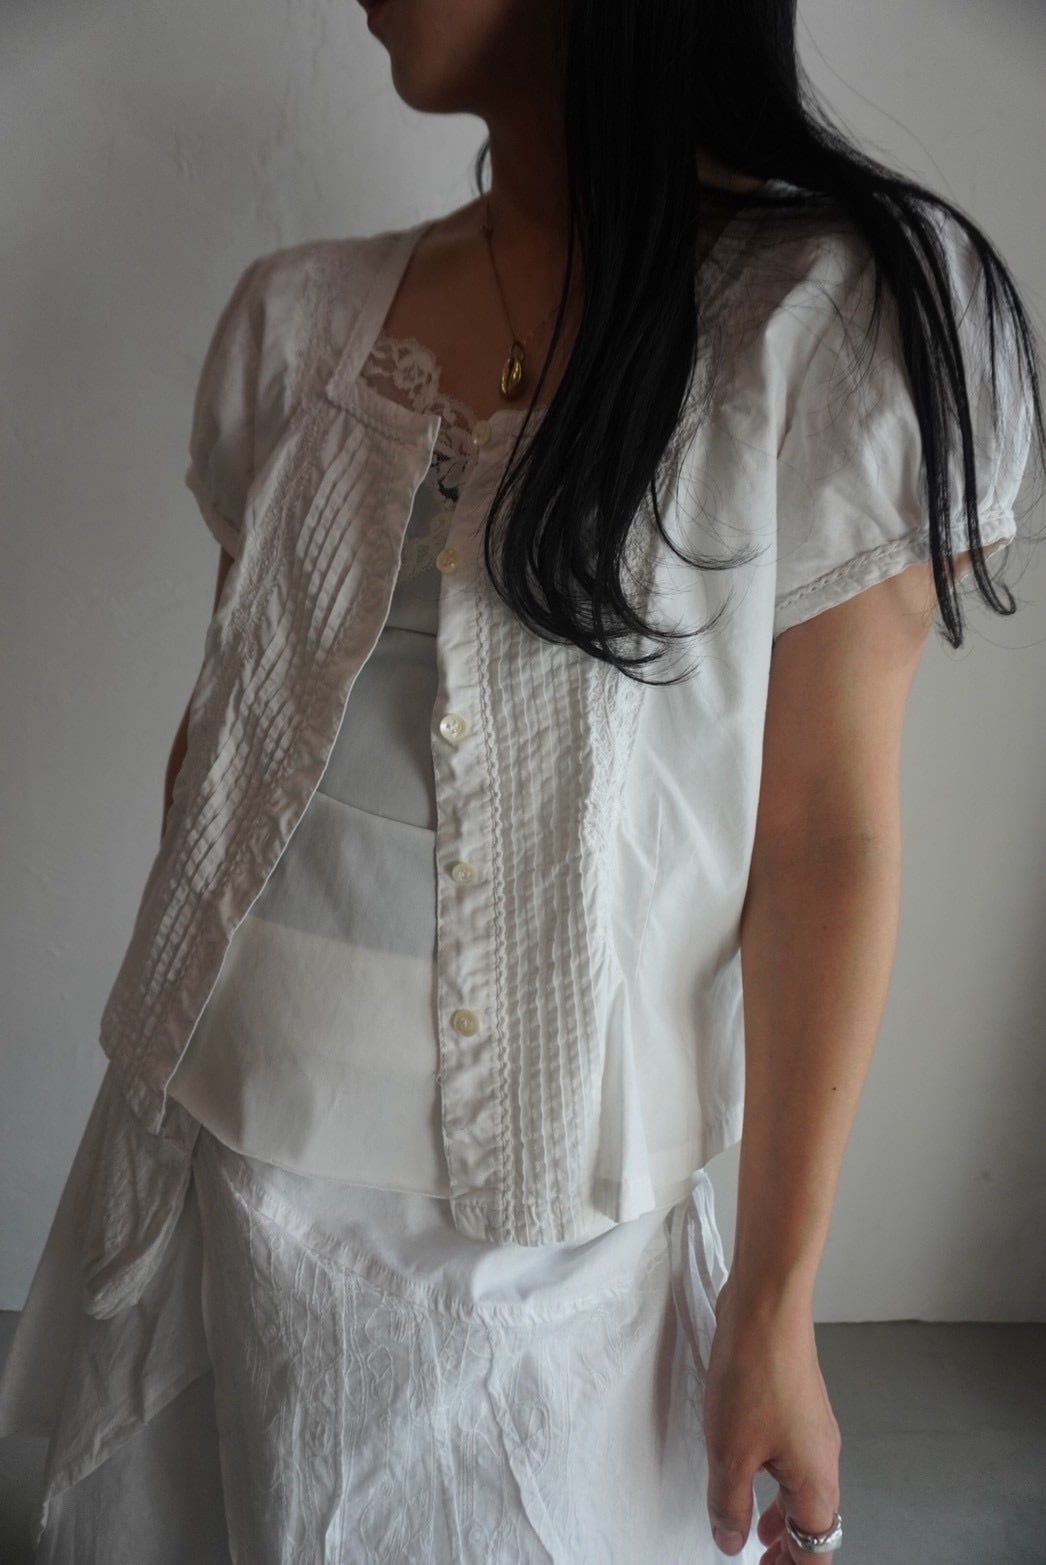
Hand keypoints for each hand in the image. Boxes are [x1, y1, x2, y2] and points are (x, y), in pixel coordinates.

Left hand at [704, 1275, 841, 1562]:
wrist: (766, 1309)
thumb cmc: (753, 1377)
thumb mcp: (730, 1454)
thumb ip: (730, 1506)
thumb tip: (732, 1542)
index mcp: (816, 1483)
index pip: (815, 1551)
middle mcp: (824, 1460)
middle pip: (815, 1526)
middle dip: (788, 1551)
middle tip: (761, 1564)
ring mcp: (814, 1431)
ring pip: (804, 1493)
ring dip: (781, 1518)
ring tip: (755, 1534)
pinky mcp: (799, 1406)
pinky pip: (794, 1462)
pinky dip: (776, 1484)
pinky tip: (750, 1475)